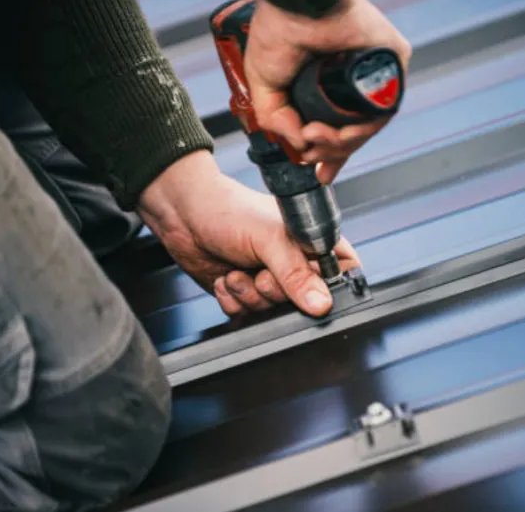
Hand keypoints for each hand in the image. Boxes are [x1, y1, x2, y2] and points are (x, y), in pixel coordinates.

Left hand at [137, 150, 359, 316]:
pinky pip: (245, 314)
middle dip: (274, 290)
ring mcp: (268, 279)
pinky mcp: (244, 293)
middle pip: (304, 302)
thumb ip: (296, 274)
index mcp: (311, 242)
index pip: (341, 274)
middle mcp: (293, 264)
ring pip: (272, 311)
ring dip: (249, 294)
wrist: (183, 215)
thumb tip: (321, 303)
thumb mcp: (270, 240)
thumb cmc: (228, 210)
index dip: (327, 287)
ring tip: (237, 269)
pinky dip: (231, 299)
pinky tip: (225, 277)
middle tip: (260, 269)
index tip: (304, 285)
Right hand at [244, 0, 410, 183]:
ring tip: (315, 136)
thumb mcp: (264, 87)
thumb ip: (277, 121)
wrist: (297, 6)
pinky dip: (362, 129)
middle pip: (354, 132)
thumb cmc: (278, 31)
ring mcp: (374, 73)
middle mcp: (352, 80)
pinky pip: (385, 109)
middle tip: (311, 152)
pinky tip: (338, 131)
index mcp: (327, 84)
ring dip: (341, 144)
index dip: (330, 154)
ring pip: (369, 126)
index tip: (321, 174)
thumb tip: (302, 145)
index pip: (337, 126)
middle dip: (331, 152)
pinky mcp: (393, 63)